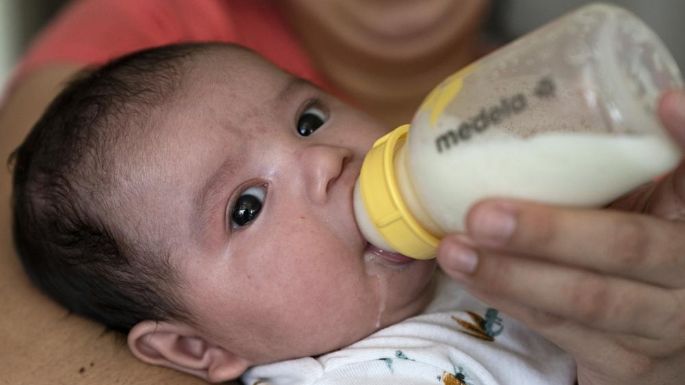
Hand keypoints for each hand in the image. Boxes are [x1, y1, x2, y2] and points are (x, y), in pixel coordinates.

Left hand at [437, 90, 684, 384]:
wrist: (662, 332)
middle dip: (550, 233)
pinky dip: (512, 302)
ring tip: (457, 249)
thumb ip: (615, 165)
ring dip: (513, 275)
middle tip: (482, 214)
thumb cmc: (639, 248)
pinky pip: (563, 332)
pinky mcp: (627, 364)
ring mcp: (663, 325)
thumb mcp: (642, 204)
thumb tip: (560, 99)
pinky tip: (473, 278)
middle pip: (626, 248)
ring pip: (587, 300)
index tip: (665, 101)